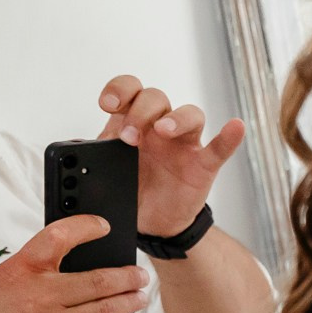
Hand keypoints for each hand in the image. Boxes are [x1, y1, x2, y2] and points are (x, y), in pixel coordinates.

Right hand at [0, 218, 151, 312]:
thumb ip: (26, 271)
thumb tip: (60, 269)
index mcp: (21, 271)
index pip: (59, 237)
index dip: (86, 227)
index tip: (102, 226)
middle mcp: (41, 297)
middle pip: (99, 281)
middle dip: (128, 276)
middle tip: (141, 274)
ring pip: (105, 310)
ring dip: (128, 302)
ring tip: (140, 296)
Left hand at [95, 76, 246, 237]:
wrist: (151, 223)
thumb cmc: (130, 189)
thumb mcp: (104, 170)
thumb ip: (94, 155)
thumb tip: (77, 149)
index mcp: (132, 122)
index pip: (130, 89)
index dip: (119, 89)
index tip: (107, 104)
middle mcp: (159, 127)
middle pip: (157, 98)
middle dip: (140, 111)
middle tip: (129, 137)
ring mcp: (184, 144)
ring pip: (190, 114)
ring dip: (176, 118)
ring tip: (163, 131)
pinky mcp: (203, 166)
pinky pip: (219, 148)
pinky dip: (229, 137)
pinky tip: (235, 127)